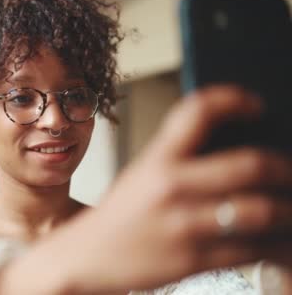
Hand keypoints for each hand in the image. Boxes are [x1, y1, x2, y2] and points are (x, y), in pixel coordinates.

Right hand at [77, 85, 291, 291]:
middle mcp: (171, 187)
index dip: (234, 100)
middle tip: (288, 170)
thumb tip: (239, 150)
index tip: (257, 105)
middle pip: (249, 164)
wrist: (87, 257)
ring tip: (287, 209)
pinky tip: (277, 242)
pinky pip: (253, 250)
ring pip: (261, 211)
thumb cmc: (121, 214)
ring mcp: (184, 225)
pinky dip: (275, 245)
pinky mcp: (194, 260)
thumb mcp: (142, 175)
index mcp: (157, 159)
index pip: (198, 111)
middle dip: (282, 167)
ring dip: (286, 209)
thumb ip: (182, 160)